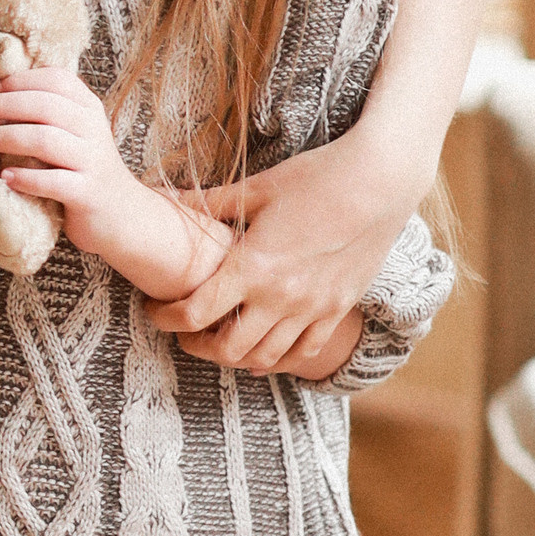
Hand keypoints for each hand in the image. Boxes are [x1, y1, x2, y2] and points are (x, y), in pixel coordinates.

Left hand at [0, 69, 141, 257]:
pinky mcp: (88, 193)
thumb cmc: (81, 168)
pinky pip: (53, 181)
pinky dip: (26, 177)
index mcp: (88, 107)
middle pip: (44, 105)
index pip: (55, 79)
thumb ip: (45, 110)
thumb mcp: (71, 131)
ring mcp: (92, 161)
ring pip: (45, 140)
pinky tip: (4, 177)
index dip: (18, 81)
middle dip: (1, 106)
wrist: (122, 216)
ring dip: (4, 137)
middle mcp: (94, 129)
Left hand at [144, 129, 416, 371]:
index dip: (165, 318)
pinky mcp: (338, 310)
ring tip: (220, 341)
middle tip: (184, 333)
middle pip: (226, 348)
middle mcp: (281, 297)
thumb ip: (208, 204)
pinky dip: (279, 357)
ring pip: (265, 357)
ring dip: (235, 356)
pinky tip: (264, 350)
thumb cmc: (316, 177)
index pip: (194, 312)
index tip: (155, 311)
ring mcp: (312, 309)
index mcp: (252, 266)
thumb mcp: (257, 188)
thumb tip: (162, 196)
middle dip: (196, 346)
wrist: (380, 182)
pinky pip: (304, 351)